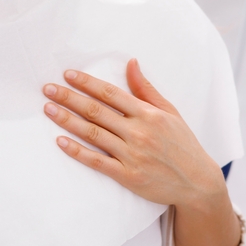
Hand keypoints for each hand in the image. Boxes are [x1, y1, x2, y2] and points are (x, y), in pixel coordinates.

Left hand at [42, 59, 225, 208]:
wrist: (198, 183)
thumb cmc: (183, 144)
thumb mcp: (170, 112)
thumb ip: (146, 89)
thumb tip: (131, 62)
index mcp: (148, 114)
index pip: (111, 93)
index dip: (87, 83)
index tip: (67, 75)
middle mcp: (139, 132)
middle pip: (97, 111)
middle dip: (70, 98)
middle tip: (48, 89)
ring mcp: (132, 155)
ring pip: (93, 134)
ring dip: (67, 120)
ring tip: (48, 109)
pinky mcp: (128, 176)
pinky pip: (97, 162)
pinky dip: (78, 151)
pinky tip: (60, 141)